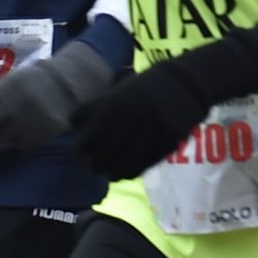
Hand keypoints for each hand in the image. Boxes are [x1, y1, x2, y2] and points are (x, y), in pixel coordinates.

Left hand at [0, 41, 116, 150]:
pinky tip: (23, 128)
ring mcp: (23, 125)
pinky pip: (17, 145)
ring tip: (2, 128)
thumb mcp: (11, 80)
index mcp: (1, 91)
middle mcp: (10, 109)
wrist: (68, 85)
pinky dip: (16, 140)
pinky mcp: (36, 137)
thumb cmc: (34, 80)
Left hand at [73, 61, 216, 180]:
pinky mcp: (169, 141)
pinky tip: (124, 172)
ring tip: (107, 173)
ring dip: (112, 172)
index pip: (90, 135)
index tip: (81, 152)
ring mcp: (154, 129)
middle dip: (95, 164)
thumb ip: (93, 107)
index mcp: (117, 102)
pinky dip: (131, 172)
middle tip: (92, 166)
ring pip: (125, 162)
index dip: (82, 148)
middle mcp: (134, 116)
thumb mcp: (117, 90)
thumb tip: (71, 126)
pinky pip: (145, 164)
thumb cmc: (144, 88)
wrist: (186, 84)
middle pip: (105, 152)